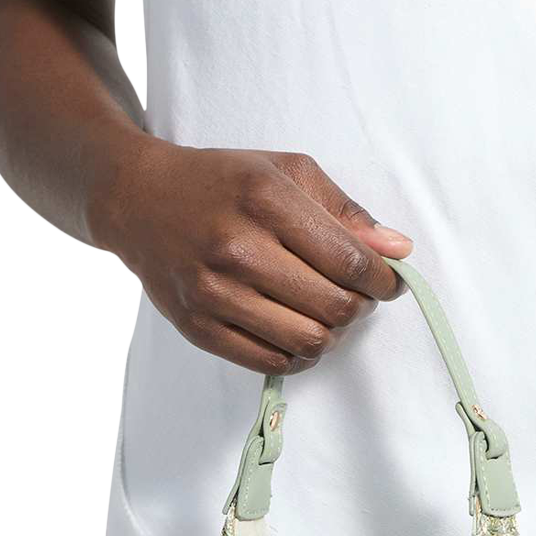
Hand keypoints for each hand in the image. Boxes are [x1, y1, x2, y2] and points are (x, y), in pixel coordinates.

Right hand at [92, 141, 412, 372]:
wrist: (138, 200)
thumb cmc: (221, 183)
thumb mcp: (287, 173)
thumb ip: (346, 212)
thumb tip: (397, 252)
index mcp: (266, 200)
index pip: (351, 261)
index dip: (384, 281)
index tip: (389, 282)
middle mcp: (237, 248)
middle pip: (335, 307)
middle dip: (360, 307)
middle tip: (356, 296)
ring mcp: (214, 293)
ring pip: (308, 341)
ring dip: (332, 334)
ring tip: (326, 314)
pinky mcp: (198, 328)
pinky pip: (272, 363)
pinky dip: (299, 355)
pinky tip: (298, 332)